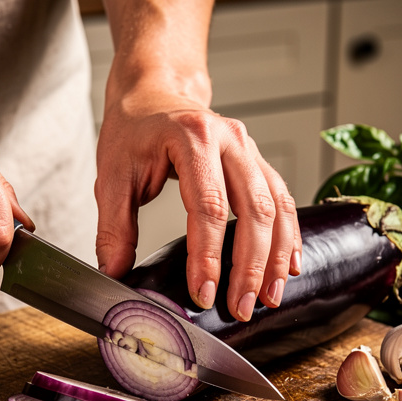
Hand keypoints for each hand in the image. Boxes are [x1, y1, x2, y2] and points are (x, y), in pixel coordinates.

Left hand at [94, 80, 300, 321]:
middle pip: (254, 210)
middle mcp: (230, 140)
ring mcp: (250, 150)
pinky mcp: (258, 163)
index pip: (207, 207)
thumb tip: (115, 273)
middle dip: (251, 266)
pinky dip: (289, 237)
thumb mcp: (112, 175)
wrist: (155, 92)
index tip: (203, 294)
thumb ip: (113, 226)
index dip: (207, 256)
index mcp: (192, 138)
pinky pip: (284, 201)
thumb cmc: (134, 131)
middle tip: (241, 308)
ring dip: (277, 258)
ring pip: (278, 207)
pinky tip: (289, 268)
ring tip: (268, 298)